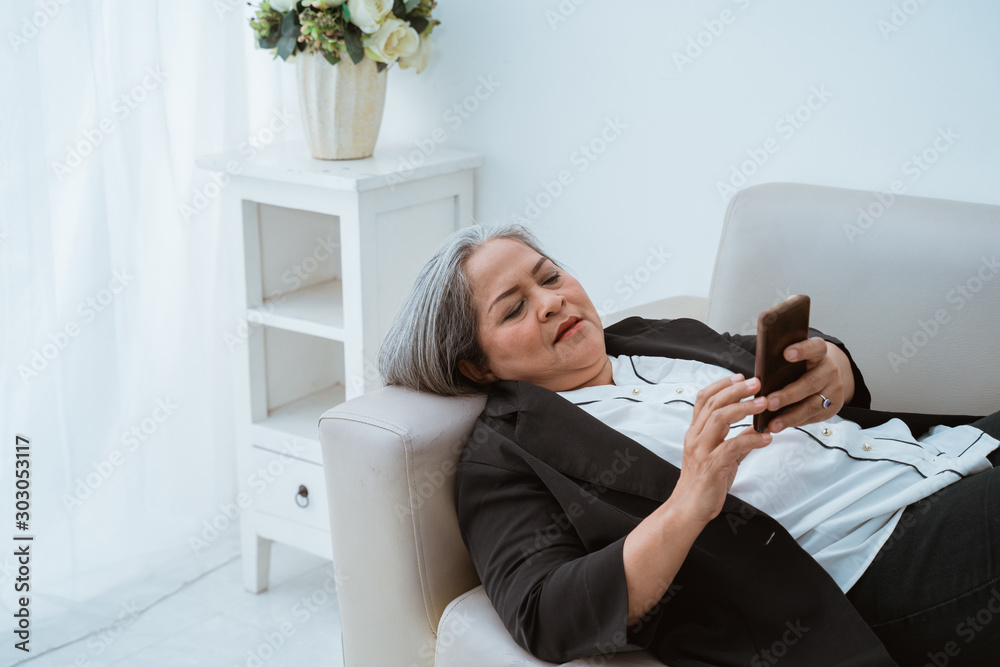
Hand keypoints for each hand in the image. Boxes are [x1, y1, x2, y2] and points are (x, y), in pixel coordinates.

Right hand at [674, 374, 772, 524]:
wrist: (688, 508)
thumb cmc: (704, 483)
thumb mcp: (720, 457)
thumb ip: (735, 441)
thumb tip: (754, 429)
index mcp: (695, 432)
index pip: (704, 399)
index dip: (722, 385)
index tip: (740, 377)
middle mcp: (695, 437)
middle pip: (713, 404)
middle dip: (737, 390)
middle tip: (757, 384)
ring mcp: (702, 450)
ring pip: (720, 419)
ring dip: (744, 408)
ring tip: (763, 403)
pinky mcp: (711, 465)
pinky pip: (733, 447)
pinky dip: (752, 440)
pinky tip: (766, 438)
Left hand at [765, 338, 855, 432]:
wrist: (829, 374)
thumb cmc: (804, 365)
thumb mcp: (796, 358)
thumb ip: (783, 362)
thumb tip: (758, 378)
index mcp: (819, 353)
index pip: (815, 347)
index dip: (802, 350)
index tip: (786, 353)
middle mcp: (829, 370)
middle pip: (810, 383)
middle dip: (788, 395)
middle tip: (769, 402)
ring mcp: (833, 389)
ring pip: (812, 405)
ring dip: (790, 416)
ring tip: (772, 423)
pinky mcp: (833, 406)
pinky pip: (814, 416)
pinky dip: (795, 422)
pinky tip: (781, 425)